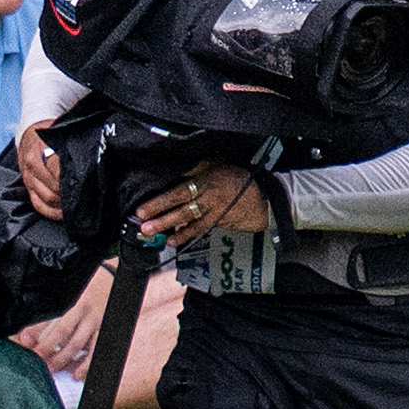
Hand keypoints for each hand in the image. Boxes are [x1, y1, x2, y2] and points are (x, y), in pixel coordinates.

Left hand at [137, 160, 279, 245]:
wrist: (266, 198)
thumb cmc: (240, 179)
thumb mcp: (219, 167)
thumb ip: (197, 169)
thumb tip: (174, 169)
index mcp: (208, 181)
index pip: (179, 192)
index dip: (160, 202)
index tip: (143, 209)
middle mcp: (211, 198)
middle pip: (182, 209)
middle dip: (161, 218)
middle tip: (144, 227)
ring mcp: (216, 212)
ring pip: (190, 222)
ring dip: (171, 229)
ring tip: (156, 236)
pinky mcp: (220, 222)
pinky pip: (200, 229)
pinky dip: (187, 235)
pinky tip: (175, 241)